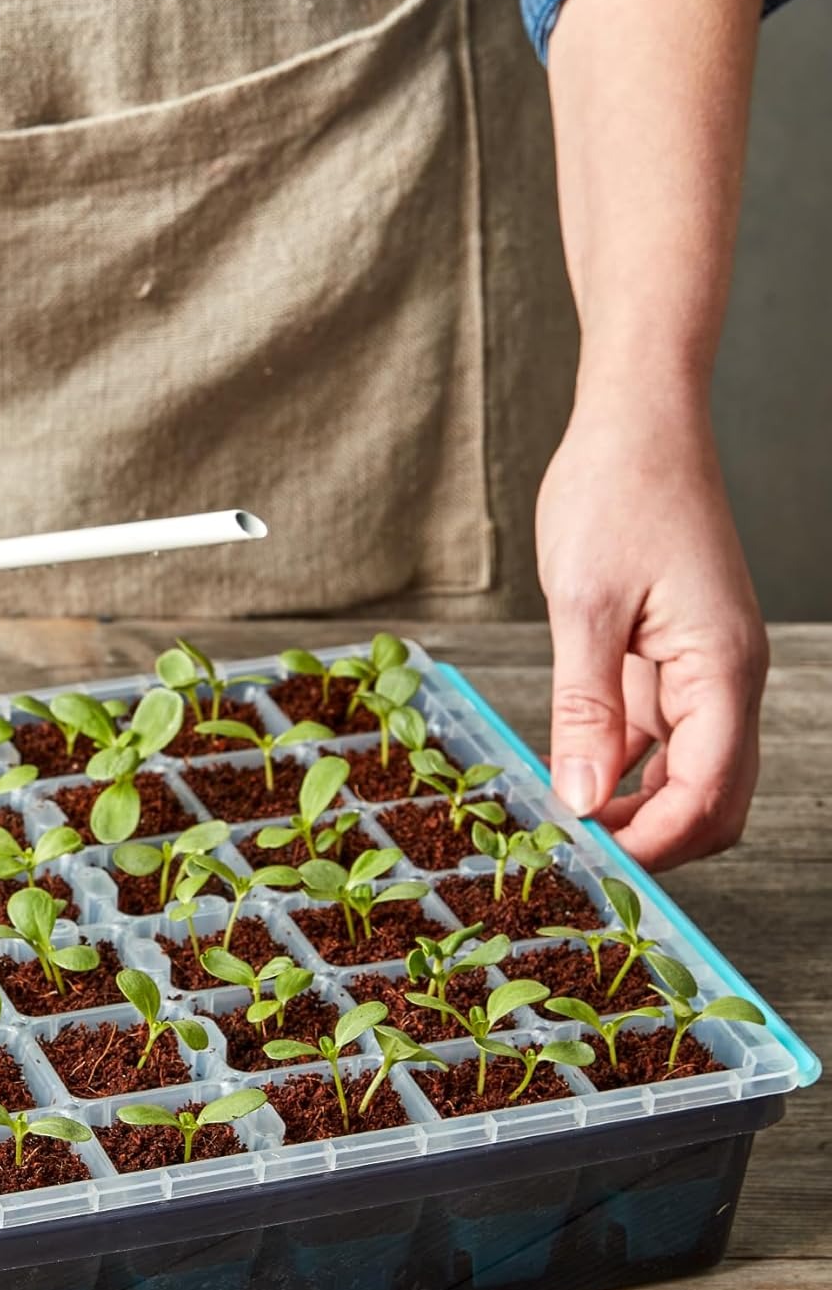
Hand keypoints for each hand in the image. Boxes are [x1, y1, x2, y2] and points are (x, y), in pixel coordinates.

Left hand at [535, 385, 768, 869]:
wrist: (635, 423)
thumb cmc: (615, 494)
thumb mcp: (585, 605)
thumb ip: (586, 708)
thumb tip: (582, 799)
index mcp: (722, 669)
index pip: (708, 792)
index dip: (655, 844)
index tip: (594, 866)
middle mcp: (725, 678)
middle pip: (711, 797)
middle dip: (655, 839)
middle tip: (578, 857)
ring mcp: (702, 670)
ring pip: (686, 772)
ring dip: (636, 806)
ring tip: (565, 824)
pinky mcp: (673, 657)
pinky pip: (659, 734)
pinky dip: (622, 764)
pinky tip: (571, 773)